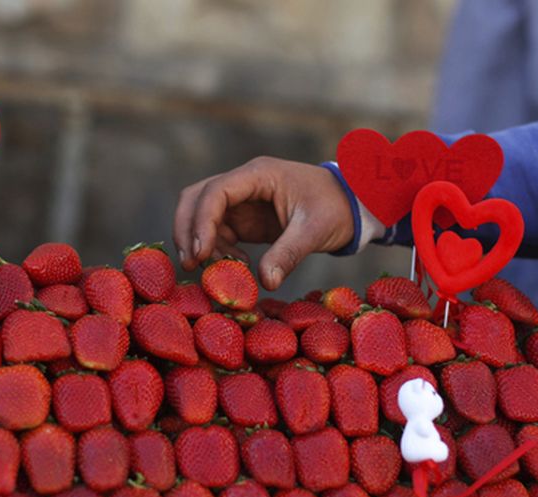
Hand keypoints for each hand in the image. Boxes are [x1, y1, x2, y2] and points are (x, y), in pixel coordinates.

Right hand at [173, 156, 353, 290]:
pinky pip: (218, 232)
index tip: (201, 254)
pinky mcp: (245, 218)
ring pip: (201, 215)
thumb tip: (265, 282)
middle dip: (187, 230)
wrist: (350, 205)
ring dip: (200, 242)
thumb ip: (288, 254)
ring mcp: (242, 200)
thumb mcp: (315, 231)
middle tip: (189, 264)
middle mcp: (244, 183)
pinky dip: (218, 250)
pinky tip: (236, 266)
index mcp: (259, 175)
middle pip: (196, 198)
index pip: (215, 192)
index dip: (202, 222)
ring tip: (215, 270)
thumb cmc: (335, 208)